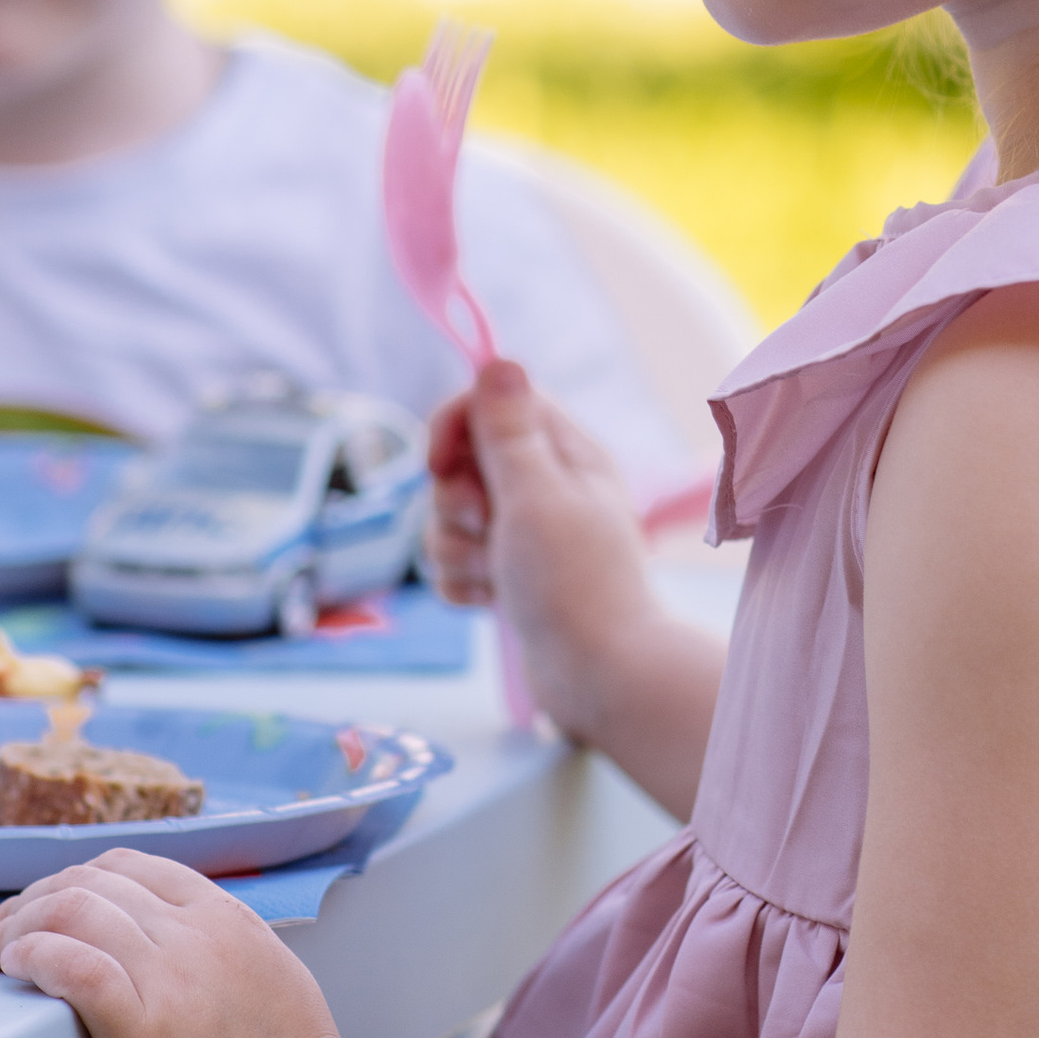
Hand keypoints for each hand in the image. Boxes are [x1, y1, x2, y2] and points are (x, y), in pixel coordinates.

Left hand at [0, 849, 353, 1037]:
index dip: (72, 881)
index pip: (131, 866)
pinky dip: (31, 955)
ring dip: (16, 925)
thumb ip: (227, 952)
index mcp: (230, 919)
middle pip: (90, 881)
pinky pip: (72, 963)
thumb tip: (177, 950)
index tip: (39, 911)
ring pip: (73, 910)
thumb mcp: (274, 983)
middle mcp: (198, 934)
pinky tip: (13, 969)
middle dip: (30, 901)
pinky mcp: (143, 1029)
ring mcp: (172, 976)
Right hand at [426, 360, 664, 735]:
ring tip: (494, 577)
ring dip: (456, 549)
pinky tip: (489, 602)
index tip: (439, 463)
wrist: (599, 678)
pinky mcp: (510, 576)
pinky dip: (462, 583)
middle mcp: (546, 486)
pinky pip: (457, 562)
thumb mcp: (537, 496)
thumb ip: (509, 431)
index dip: (454, 425)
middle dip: (454, 501)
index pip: (490, 403)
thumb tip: (500, 358)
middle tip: (488, 531)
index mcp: (565, 452)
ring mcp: (526, 534)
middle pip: (461, 462)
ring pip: (451, 517)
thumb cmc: (574, 584)